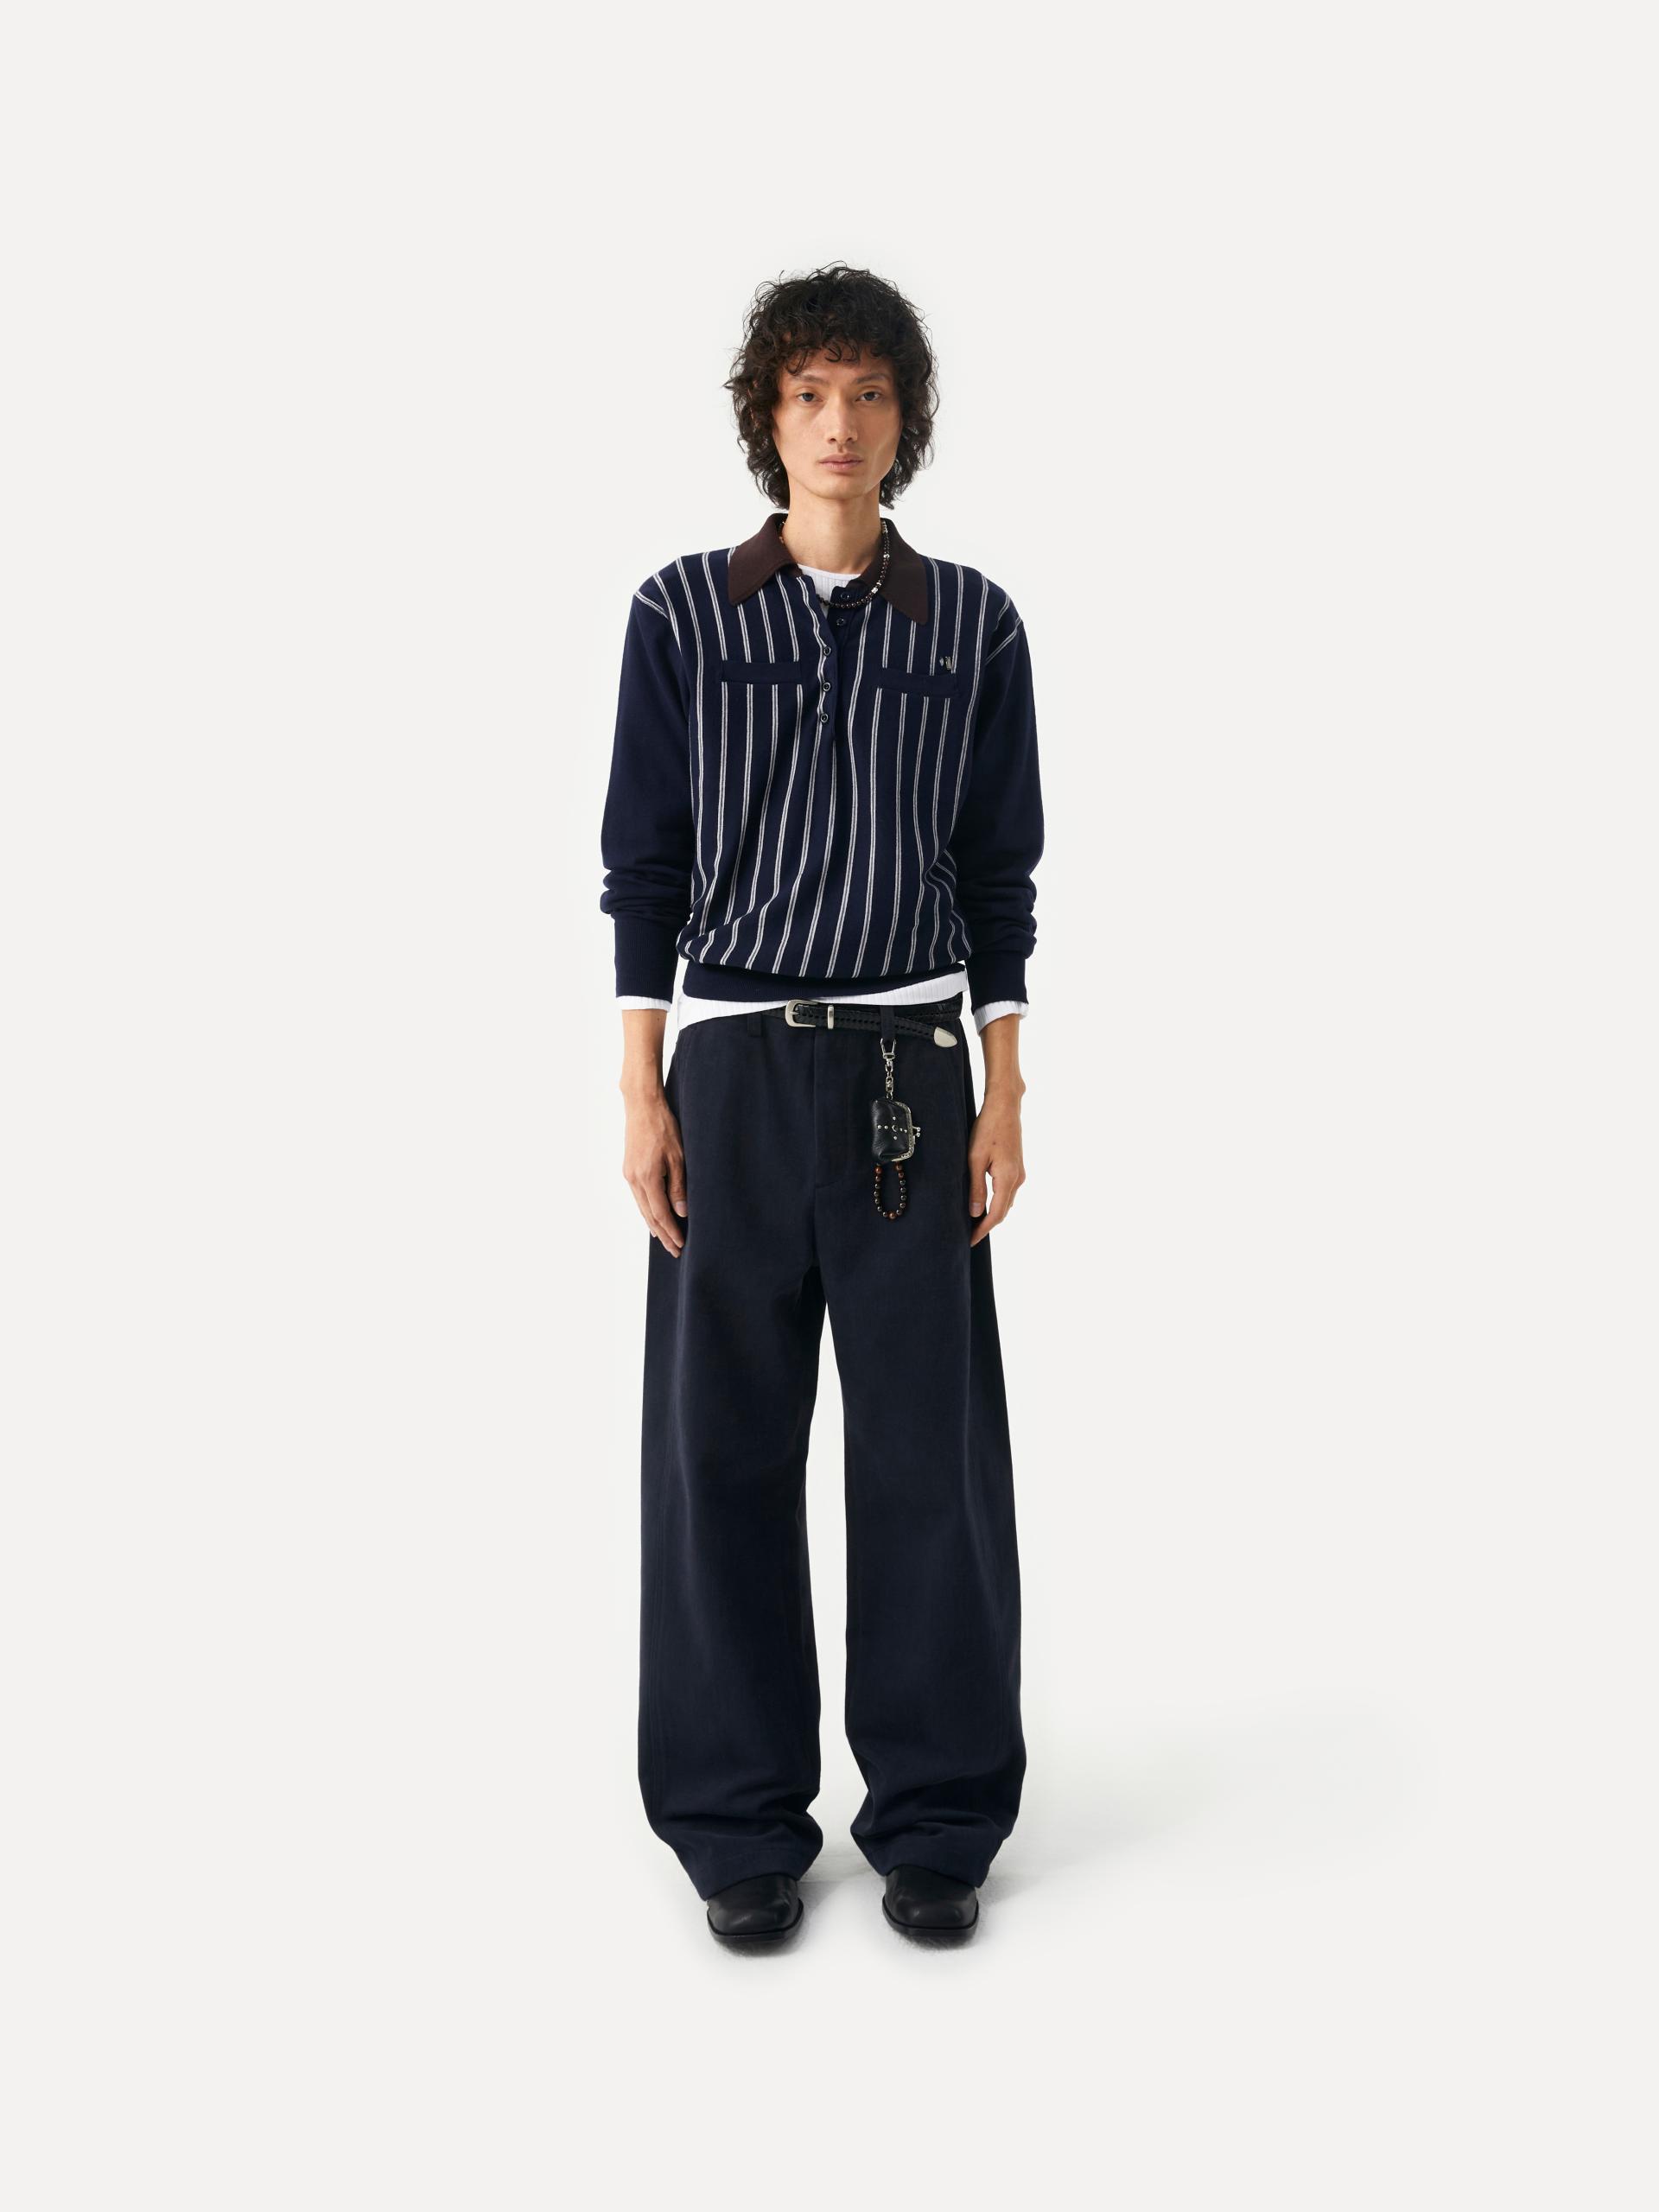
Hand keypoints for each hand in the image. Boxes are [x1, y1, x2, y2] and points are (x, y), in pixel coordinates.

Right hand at [622, 1086, 687, 1255]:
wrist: (642, 1106)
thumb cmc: (664, 1127)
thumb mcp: (678, 1157)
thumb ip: (678, 1186)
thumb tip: (681, 1213)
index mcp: (647, 1178)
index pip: (661, 1214)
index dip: (671, 1232)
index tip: (680, 1245)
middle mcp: (634, 1180)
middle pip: (649, 1216)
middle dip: (662, 1234)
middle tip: (674, 1250)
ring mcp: (629, 1175)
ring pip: (642, 1208)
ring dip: (654, 1225)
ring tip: (664, 1239)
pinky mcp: (629, 1169)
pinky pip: (639, 1197)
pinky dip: (647, 1211)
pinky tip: (653, 1216)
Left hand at [968, 1091, 1024, 1244]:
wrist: (1005, 1107)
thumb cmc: (987, 1129)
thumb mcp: (975, 1159)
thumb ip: (976, 1187)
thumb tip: (975, 1213)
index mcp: (1008, 1178)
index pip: (997, 1214)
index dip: (983, 1230)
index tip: (971, 1241)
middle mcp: (1018, 1179)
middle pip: (1003, 1211)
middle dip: (987, 1225)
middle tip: (970, 1236)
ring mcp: (1019, 1173)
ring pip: (1006, 1202)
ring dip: (993, 1214)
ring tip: (974, 1223)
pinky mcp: (1017, 1167)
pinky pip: (1007, 1192)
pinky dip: (997, 1202)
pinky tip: (985, 1204)